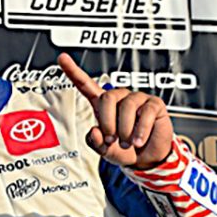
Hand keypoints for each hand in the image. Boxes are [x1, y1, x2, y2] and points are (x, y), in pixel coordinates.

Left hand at [57, 53, 173, 169]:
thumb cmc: (124, 150)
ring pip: (127, 107)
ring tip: (126, 142)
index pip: (86, 84)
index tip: (62, 58)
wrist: (147, 158)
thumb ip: (95, 142)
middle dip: (107, 122)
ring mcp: (137, 99)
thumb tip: (95, 131)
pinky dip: (140, 131)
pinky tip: (138, 140)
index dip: (73, 71)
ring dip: (125, 130)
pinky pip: (145, 113)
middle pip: (107, 97)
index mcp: (103, 105)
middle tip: (112, 139)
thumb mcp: (105, 150)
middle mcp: (119, 98)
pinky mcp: (154, 104)